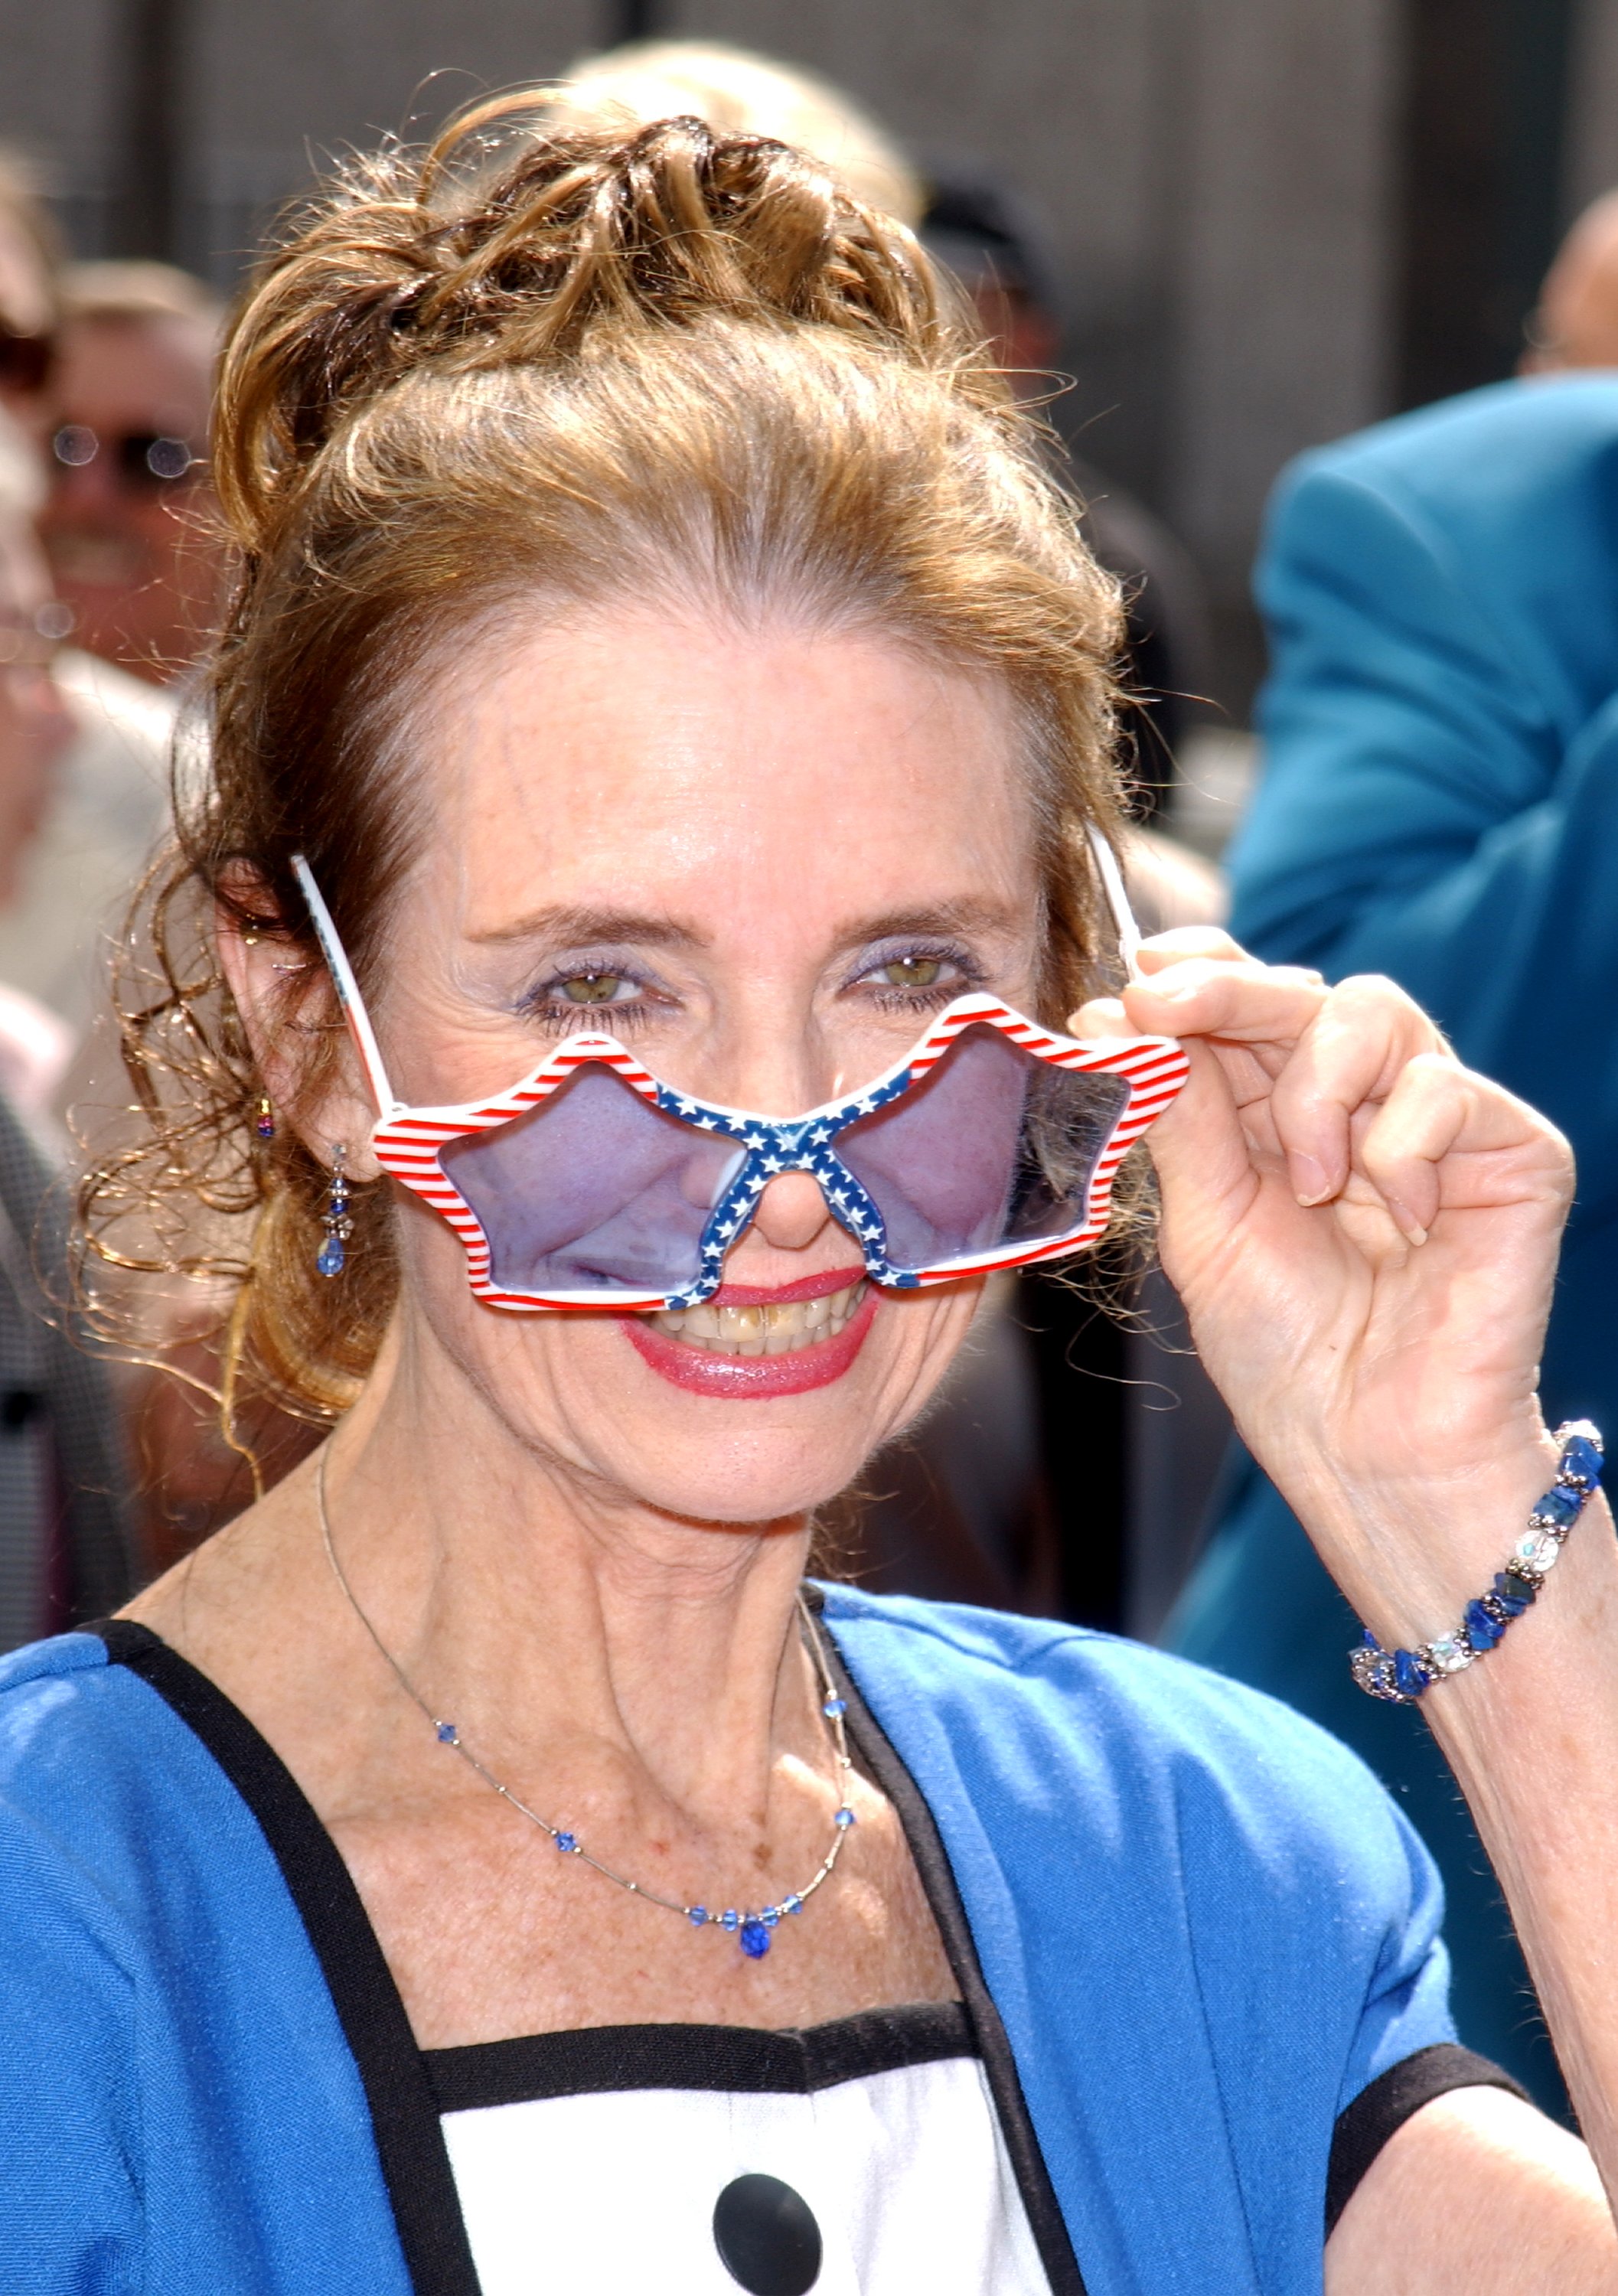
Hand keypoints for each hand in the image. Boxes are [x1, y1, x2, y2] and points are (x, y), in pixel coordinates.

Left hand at [1070, 931, 1574, 1630]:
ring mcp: (1439, 1120)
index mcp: (1277, 1111)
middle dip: (1228, 991)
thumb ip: (1179, 1113)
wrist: (1370, 1447)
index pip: (1246, 1003)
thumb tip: (1116, 1011)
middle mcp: (1360, 1101)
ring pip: (1375, 1011)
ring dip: (1316, 1093)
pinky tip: (1403, 1224)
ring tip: (1313, 1188)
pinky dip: (1403, 1150)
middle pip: (1302, 989)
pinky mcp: (1514, 1150)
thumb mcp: (1204, 1222)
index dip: (1199, 970)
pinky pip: (1447, 1088)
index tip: (1141, 974)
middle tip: (1166, 1000)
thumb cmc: (1286, 1350)